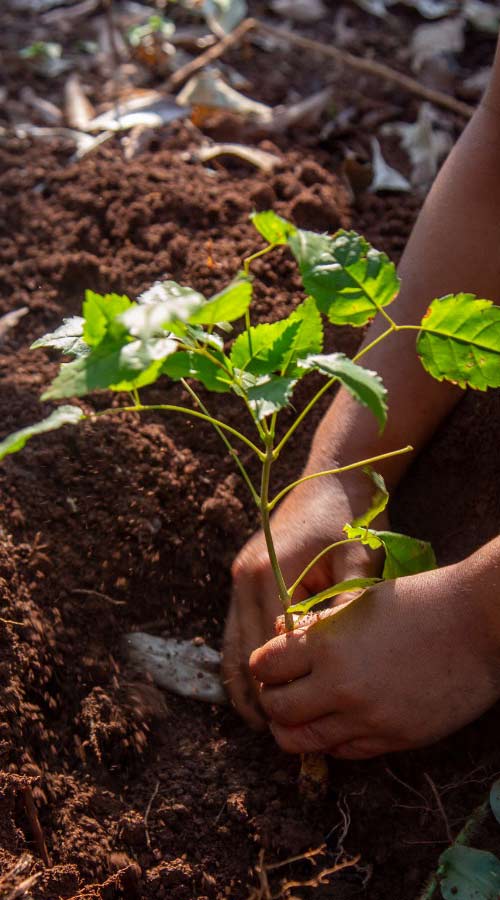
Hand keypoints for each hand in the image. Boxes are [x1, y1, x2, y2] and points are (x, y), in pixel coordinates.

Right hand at [222, 470, 386, 726]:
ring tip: (260, 721)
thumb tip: (342, 653)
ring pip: (231, 642)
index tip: (298, 720)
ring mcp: (239, 575)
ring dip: (242, 680)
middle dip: (257, 693)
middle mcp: (245, 576)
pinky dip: (243, 657)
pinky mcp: (243, 575)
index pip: (270, 648)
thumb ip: (348, 602)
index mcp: (270, 573)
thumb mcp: (359, 558)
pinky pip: (236, 626)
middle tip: (276, 733)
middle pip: (242, 651)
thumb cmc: (350, 519)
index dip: (281, 688)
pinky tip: (256, 684)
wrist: (330, 478)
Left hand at [249, 558, 499, 757]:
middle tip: (281, 687)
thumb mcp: (359, 602)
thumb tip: (282, 638)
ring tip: (302, 710)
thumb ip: (318, 627)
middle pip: (276, 710)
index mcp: (328, 645)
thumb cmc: (420, 601)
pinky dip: (332, 739)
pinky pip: (345, 752)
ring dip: (294, 726)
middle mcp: (341, 687)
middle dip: (271, 698)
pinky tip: (339, 719)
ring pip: (303, 741)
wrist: (479, 624)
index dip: (264, 663)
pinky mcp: (395, 739)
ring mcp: (368, 719)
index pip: (265, 666)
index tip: (272, 660)